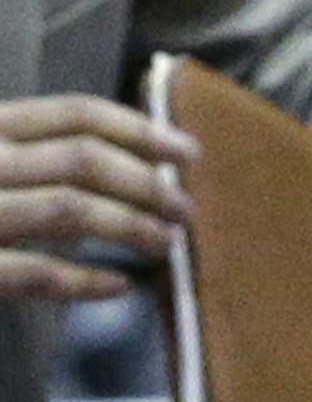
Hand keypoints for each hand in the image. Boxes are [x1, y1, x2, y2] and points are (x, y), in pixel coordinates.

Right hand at [0, 94, 196, 299]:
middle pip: (82, 160)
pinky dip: (82, 280)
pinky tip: (119, 286)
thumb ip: (33, 152)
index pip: (78, 115)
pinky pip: (34, 273)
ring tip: (167, 244)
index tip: (188, 152)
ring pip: (67, 210)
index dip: (140, 130)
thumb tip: (128, 164)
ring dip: (128, 226)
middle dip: (145, 183)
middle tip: (186, 210)